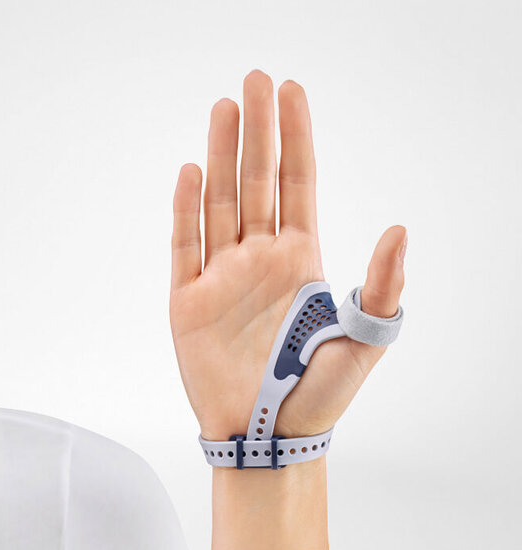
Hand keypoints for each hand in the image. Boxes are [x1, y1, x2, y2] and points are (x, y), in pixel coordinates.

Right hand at [169, 70, 406, 441]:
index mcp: (300, 260)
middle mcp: (259, 260)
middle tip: (253, 80)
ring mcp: (222, 278)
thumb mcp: (364, 341)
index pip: (297, 185)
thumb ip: (380, 288)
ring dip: (221, 156)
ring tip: (223, 109)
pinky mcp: (189, 303)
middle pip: (256, 182)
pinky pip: (186, 248)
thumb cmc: (321, 393)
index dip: (296, 139)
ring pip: (219, 204)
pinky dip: (187, 211)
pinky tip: (192, 173)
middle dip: (257, 131)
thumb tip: (397, 231)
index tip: (292, 91)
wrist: (270, 434)